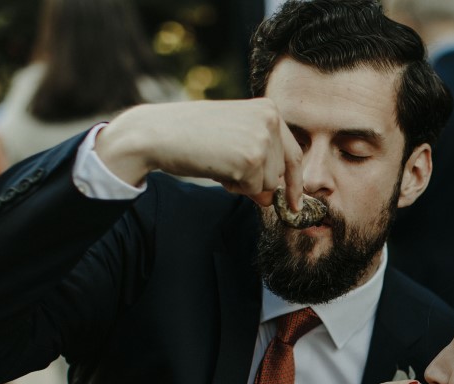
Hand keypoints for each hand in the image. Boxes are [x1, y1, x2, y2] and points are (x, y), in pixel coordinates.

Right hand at [95, 99, 303, 208]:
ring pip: (267, 185)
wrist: (158, 133)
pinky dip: (233, 187)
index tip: (295, 204)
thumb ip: (258, 158)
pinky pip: (252, 190)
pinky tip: (215, 167)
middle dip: (257, 182)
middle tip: (226, 165)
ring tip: (218, 160)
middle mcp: (271, 121)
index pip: (293, 153)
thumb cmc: (191, 135)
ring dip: (243, 184)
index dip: (295, 182)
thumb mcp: (233, 136)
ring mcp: (262, 140)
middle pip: (280, 174)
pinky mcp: (251, 160)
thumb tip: (272, 198)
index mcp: (268, 109)